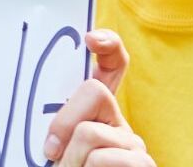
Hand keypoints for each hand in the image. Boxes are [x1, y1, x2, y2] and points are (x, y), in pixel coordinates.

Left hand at [44, 30, 152, 166]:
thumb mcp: (58, 151)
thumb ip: (59, 130)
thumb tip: (48, 124)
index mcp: (100, 116)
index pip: (113, 68)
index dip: (109, 45)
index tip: (91, 38)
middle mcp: (121, 125)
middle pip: (94, 91)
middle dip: (63, 121)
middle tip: (51, 153)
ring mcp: (135, 146)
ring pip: (90, 133)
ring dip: (71, 161)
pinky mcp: (144, 165)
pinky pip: (105, 157)